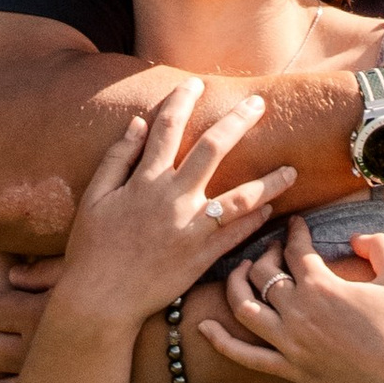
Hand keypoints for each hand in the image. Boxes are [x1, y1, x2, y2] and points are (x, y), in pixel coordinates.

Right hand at [47, 82, 294, 344]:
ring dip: (269, 181)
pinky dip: (255, 219)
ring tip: (292, 170)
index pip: (167, 128)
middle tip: (259, 104)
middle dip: (238, 121)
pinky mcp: (202, 256)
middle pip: (213, 148)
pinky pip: (237, 234)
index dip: (181, 100)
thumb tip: (138, 123)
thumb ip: (117, 158)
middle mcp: (172, 198)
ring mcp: (191, 228)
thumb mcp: (95, 198)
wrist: (100, 299)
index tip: (195, 83)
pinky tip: (271, 209)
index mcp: (144, 180)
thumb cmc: (91, 248)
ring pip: (240, 196)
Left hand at [204, 213, 383, 382]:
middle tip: (275, 250)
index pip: (295, 248)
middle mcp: (297, 311)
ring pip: (244, 309)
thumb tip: (355, 236)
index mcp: (322, 285)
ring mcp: (288, 343)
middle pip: (263, 272)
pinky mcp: (288, 369)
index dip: (294, 231)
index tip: (296, 223)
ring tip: (241, 273)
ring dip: (236, 285)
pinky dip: (220, 341)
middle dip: (266, 253)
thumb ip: (378, 245)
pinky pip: (244, 356)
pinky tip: (203, 327)